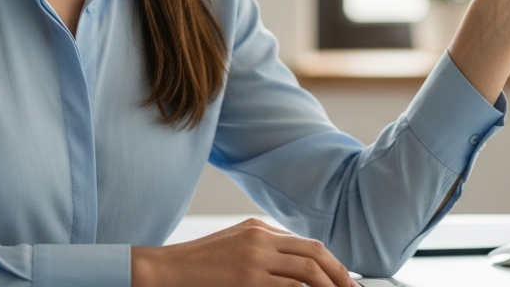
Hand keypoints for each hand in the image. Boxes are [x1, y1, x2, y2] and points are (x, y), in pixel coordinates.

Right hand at [131, 218, 357, 286]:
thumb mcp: (233, 248)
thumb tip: (296, 272)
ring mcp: (255, 258)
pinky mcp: (249, 279)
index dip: (332, 264)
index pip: (308, 244)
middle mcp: (260, 238)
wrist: (164, 272)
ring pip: (308, 272)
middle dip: (341, 276)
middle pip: (316, 253)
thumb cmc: (196, 267)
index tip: (345, 281)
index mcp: (258, 228)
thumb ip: (263, 252)